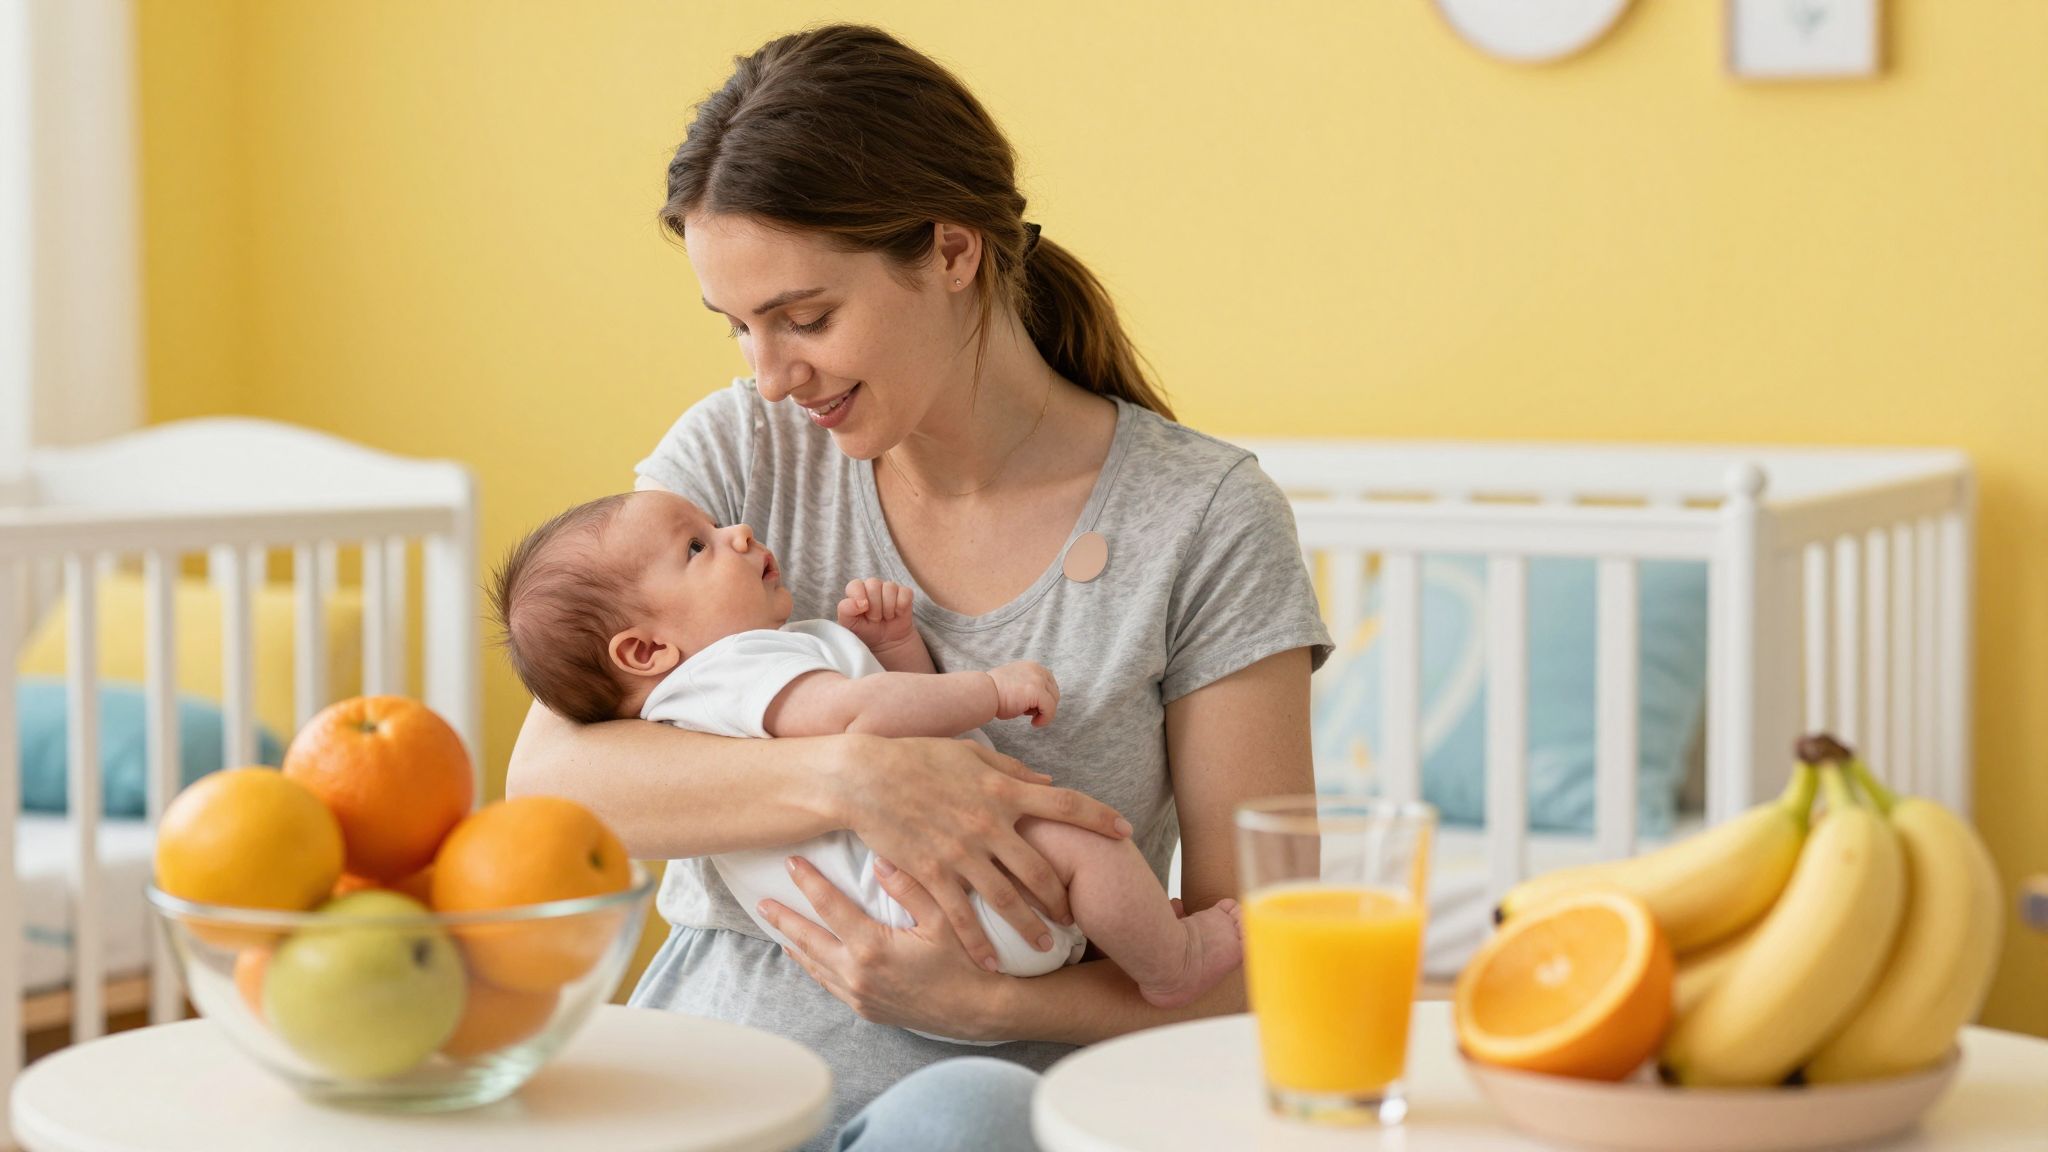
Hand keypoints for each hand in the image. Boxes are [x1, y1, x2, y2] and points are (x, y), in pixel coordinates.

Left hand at [760, 855, 1008, 1039]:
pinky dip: (813, 968)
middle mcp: (858, 974)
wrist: (977, 1012)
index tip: (790, 863)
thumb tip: (879, 859)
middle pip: (808, 940)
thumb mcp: (943, 918)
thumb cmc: (966, 962)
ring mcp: (859, 996)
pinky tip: (808, 959)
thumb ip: (909, 888)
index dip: (808, 882)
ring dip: (794, 945)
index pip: (829, 907)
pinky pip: (829, 985)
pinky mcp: (866, 1010)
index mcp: (872, 947)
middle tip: (761, 901)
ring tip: (776, 928)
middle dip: (783, 918)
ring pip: (815, 967)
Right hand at [829, 734, 1130, 971]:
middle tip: (1079, 916)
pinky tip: (992, 963)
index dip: (1099, 818)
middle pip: (1042, 868)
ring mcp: (961, 852)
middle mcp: (990, 824)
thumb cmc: (915, 759)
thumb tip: (1047, 785)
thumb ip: (1011, 774)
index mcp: (1003, 791)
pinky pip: (962, 916)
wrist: (862, 778)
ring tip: (1048, 948)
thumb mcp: (969, 756)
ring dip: (1031, 928)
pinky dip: (979, 942)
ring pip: (1008, 900)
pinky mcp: (933, 873)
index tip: (1124, 831)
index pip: (1065, 804)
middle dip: (1065, 896)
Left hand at [837, 578, 917, 652]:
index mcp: (857, 590)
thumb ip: (845, 610)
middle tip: (874, 618)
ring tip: (885, 617)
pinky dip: (900, 608)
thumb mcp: (849, 624)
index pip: (855, 585)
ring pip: (890, 588)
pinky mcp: (905, 593)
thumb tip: (859, 603)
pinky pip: (905, 594)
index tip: (863, 611)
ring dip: (887, 609)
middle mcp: (873, 585)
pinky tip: (896, 614)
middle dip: (874, 607)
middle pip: (874, 584)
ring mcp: (890, 588)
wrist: (886, 642)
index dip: (859, 598)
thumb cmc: (865, 630)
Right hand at [987, 661, 1058, 726]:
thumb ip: (1027, 687)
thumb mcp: (1015, 685)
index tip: (1033, 708)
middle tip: (1030, 713)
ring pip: (1053, 701)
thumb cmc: (992, 693)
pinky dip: (1045, 719)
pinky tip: (1034, 723)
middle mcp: (1037, 669)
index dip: (1044, 698)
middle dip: (1045, 705)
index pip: (1049, 683)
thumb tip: (1037, 702)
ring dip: (1044, 712)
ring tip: (1029, 717)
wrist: (982, 693)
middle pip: (1053, 692)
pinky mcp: (1037, 691)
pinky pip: (1050, 709)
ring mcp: (1038, 679)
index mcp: (1031, 666)